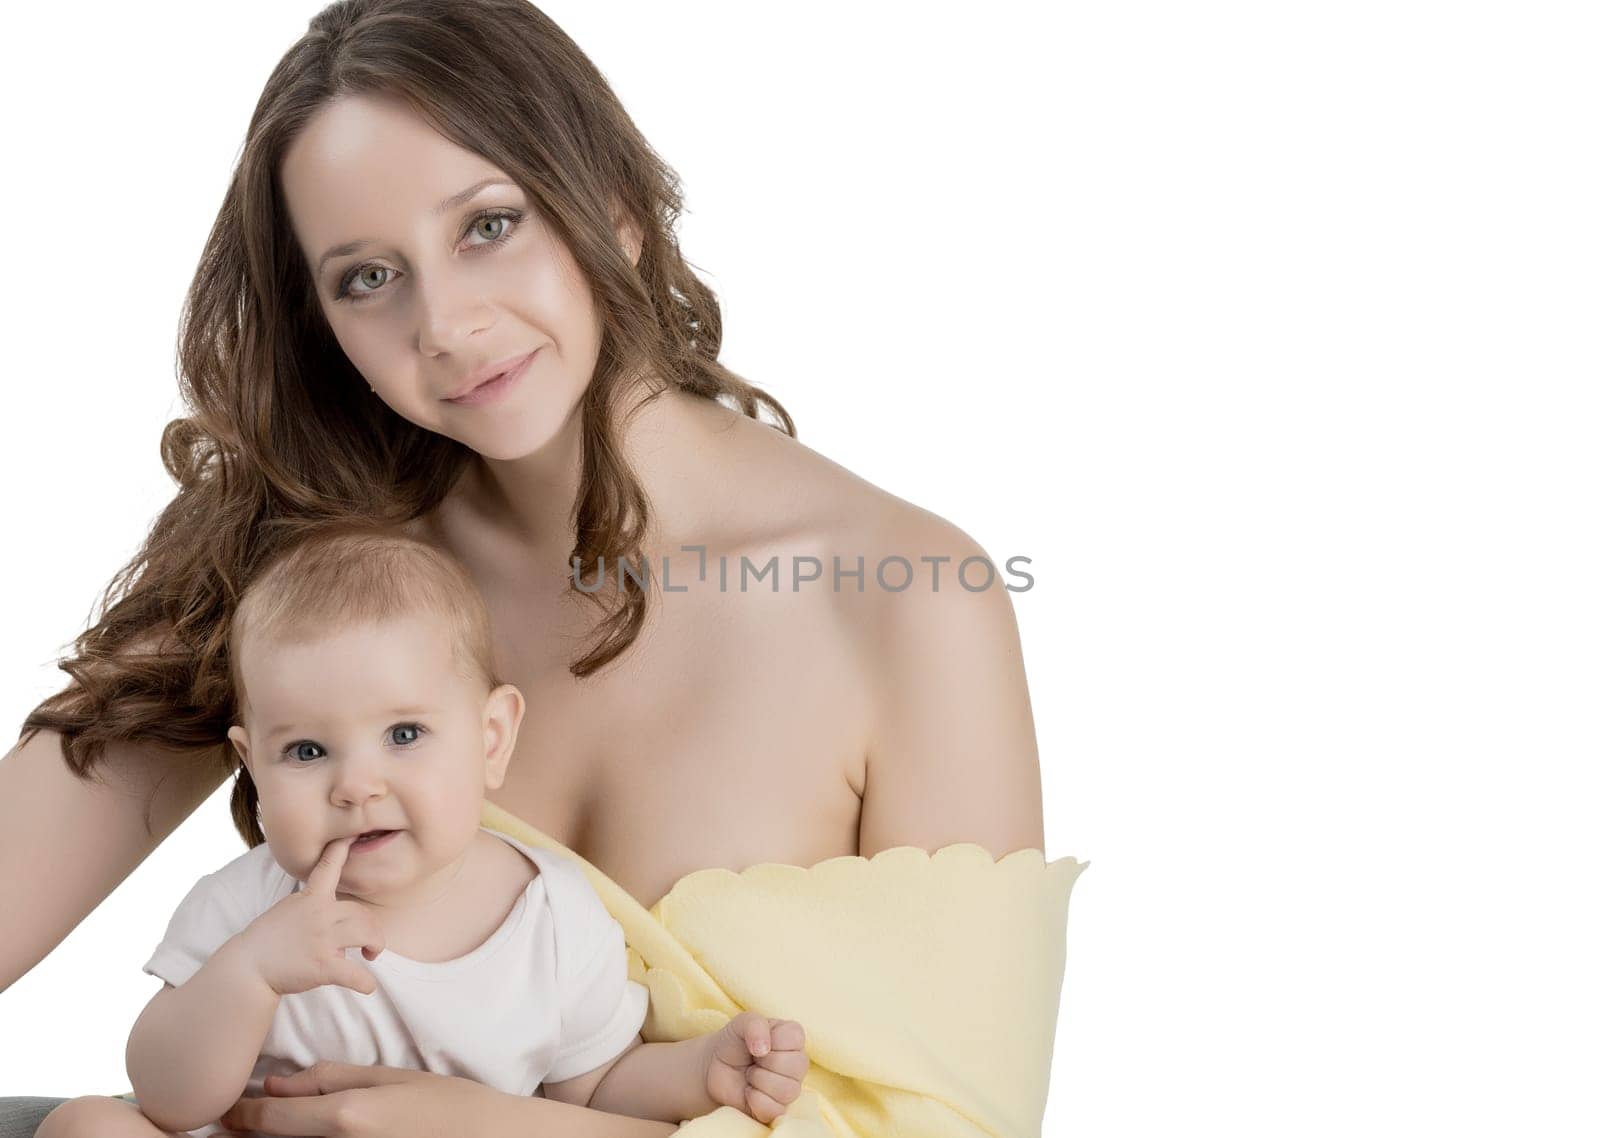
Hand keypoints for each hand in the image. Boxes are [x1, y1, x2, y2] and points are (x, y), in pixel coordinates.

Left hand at [219, 1062, 502, 1136]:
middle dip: (249, 1131)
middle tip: (232, 1121)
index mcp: (345, 1116)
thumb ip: (329, 1079)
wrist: (483, 1136)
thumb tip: (276, 1083)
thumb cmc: (440, 1102)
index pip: (272, 1118)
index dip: (240, 1114)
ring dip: (275, 1137)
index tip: (223, 1108)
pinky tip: (300, 1132)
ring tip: (260, 1127)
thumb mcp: (385, 1078)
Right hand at [233, 837, 385, 997]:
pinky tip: (366, 986)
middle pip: (362, 912)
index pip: (328, 868)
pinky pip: (356, 973)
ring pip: (368, 933)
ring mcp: (323, 939)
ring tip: (370, 955)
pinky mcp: (323, 965)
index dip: (341, 850)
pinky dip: (365, 982)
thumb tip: (327, 904)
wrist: (246, 968)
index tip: (352, 835)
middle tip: (370, 944)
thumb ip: (309, 904)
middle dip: (372, 928)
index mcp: (309, 899)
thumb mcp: (286, 911)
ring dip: (376, 945)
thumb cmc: (265, 941)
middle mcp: (320, 914)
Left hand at [703, 1011, 807, 1125]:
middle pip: (796, 1066)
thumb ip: (755, 1025)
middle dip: (764, 1062)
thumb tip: (763, 1049)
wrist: (714, 1067)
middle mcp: (797, 1064)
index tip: (759, 1042)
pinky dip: (755, 1100)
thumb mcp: (741, 1023)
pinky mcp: (777, 1110)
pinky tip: (748, 1091)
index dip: (773, 1040)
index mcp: (793, 1039)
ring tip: (750, 1075)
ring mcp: (790, 1089)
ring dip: (759, 1080)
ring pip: (787, 1090)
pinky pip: (775, 1110)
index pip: (796, 1038)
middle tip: (753, 1060)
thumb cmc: (734, 1042)